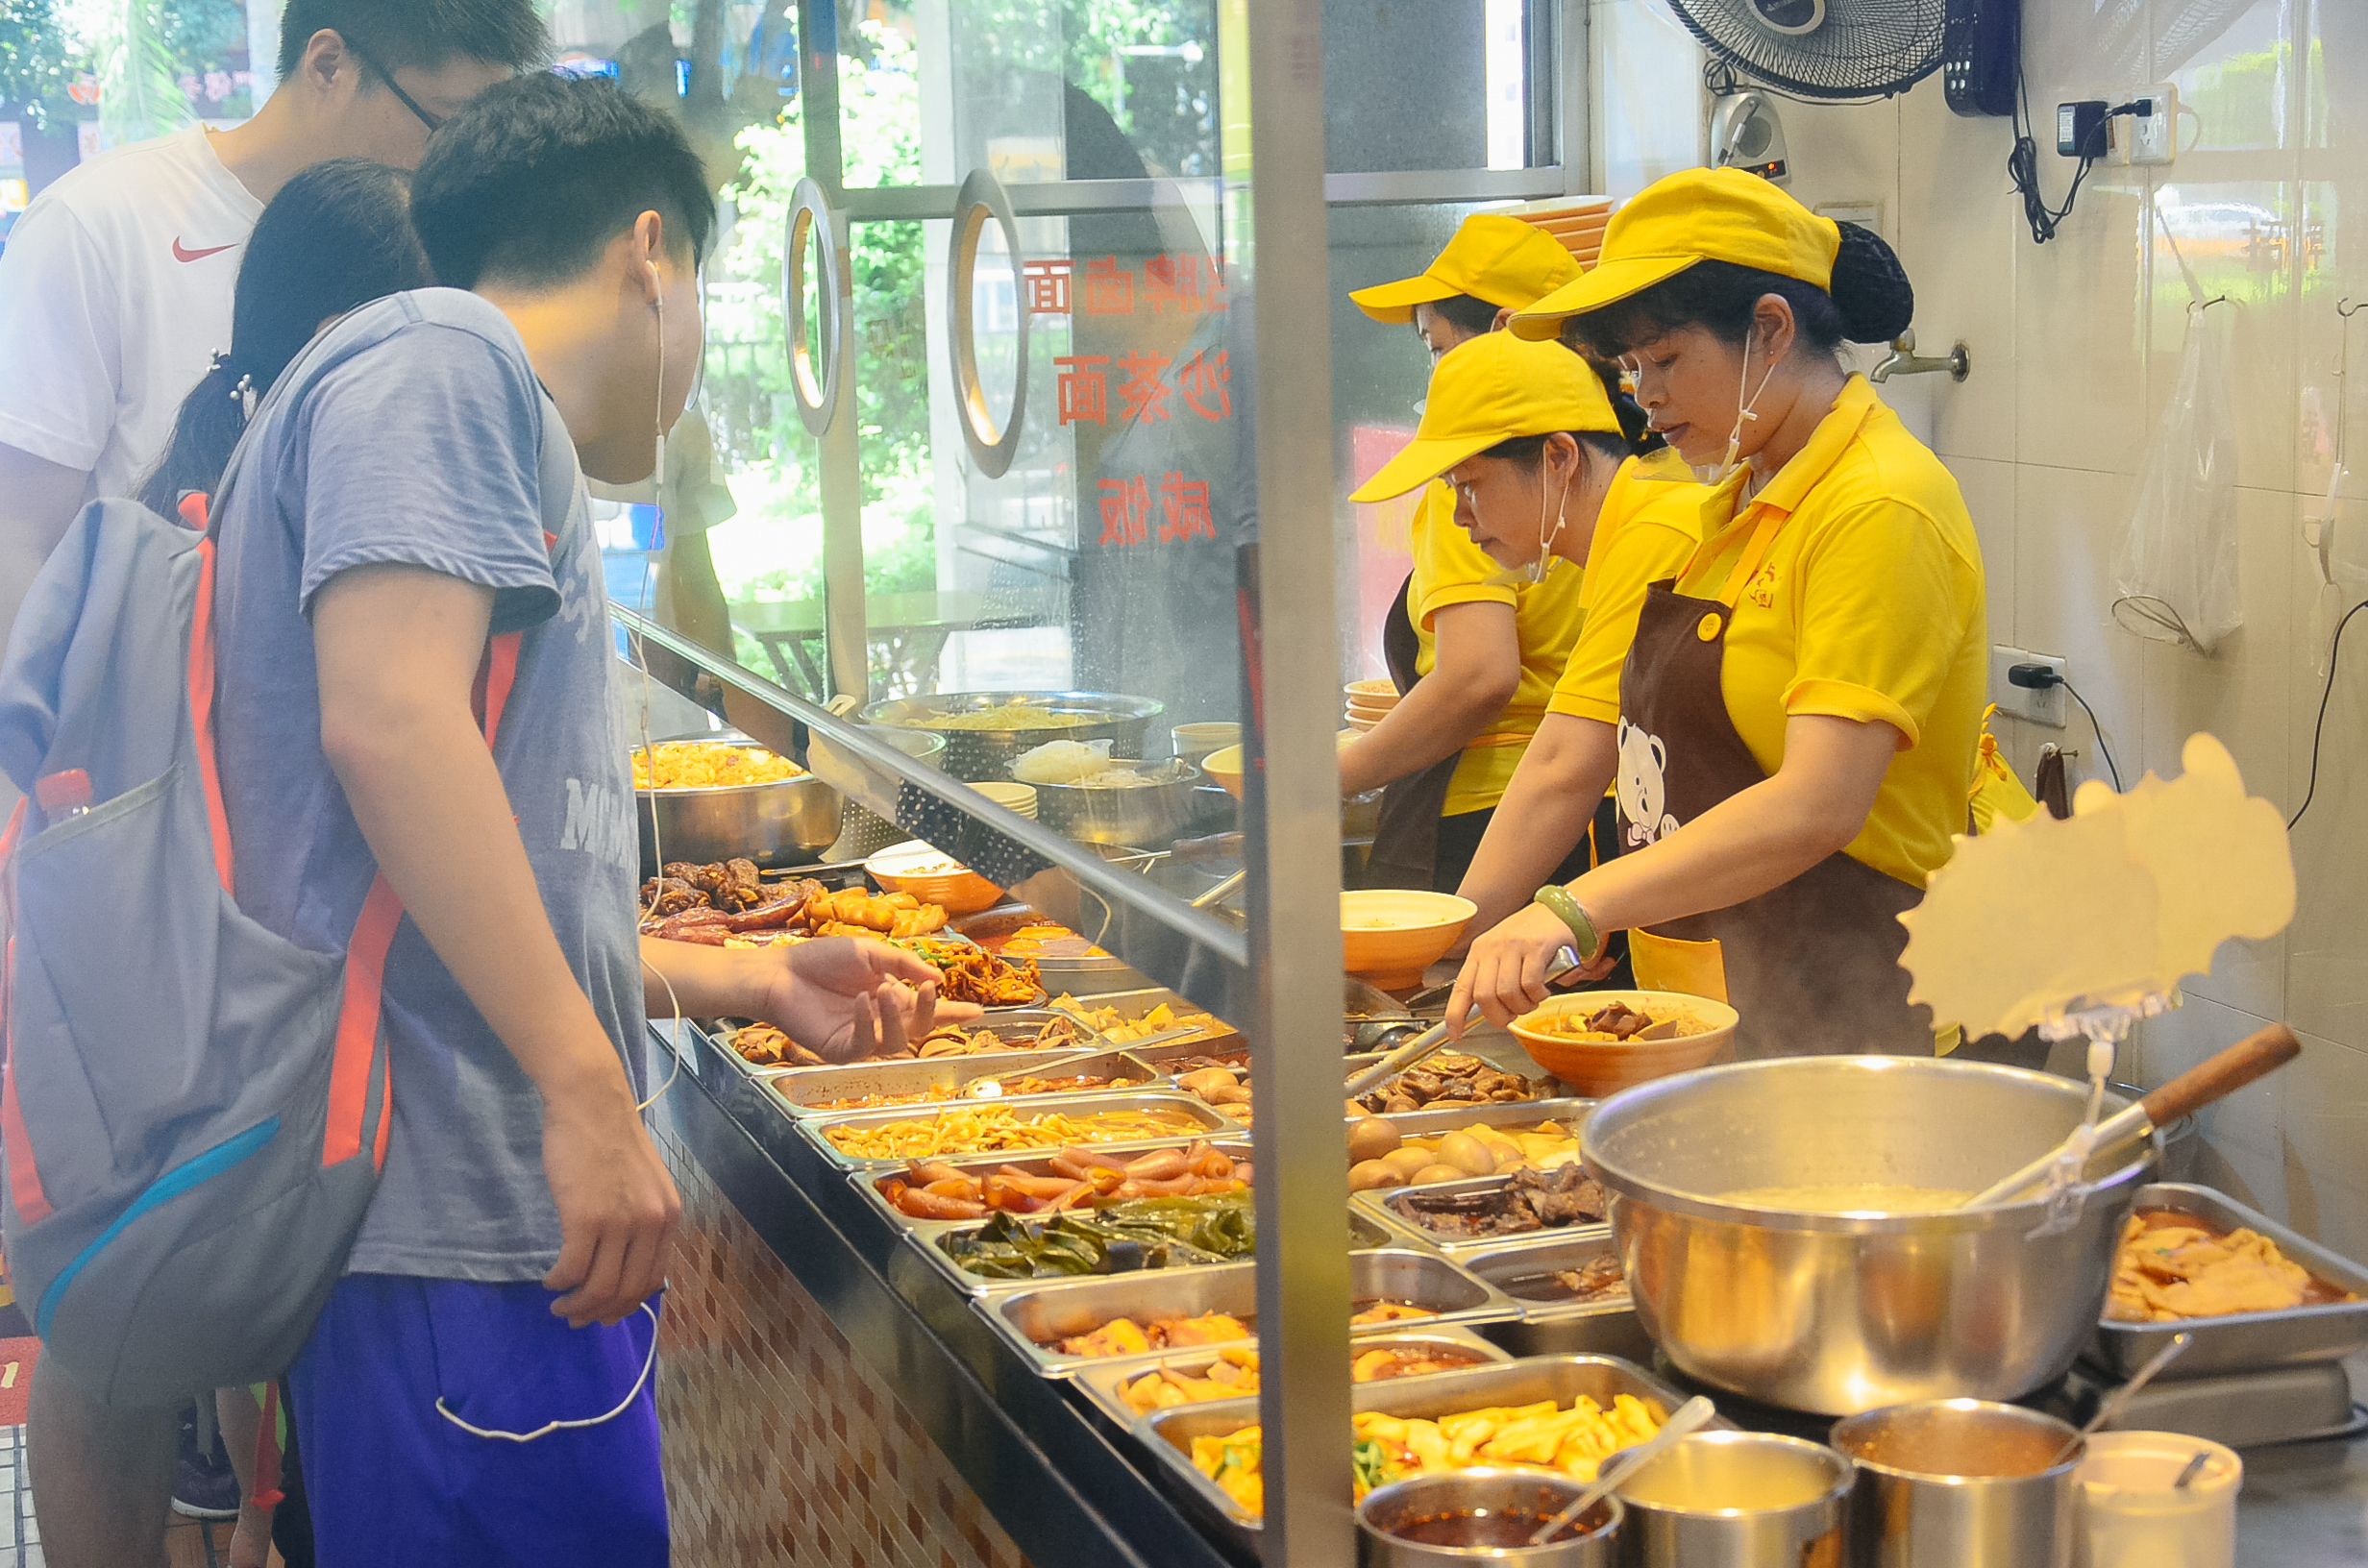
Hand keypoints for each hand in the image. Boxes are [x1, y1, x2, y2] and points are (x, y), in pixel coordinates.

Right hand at [541, 1073, 680, 1327]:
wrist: (591, 1104)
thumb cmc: (610, 1140)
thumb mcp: (643, 1184)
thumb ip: (641, 1220)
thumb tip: (623, 1263)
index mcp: (668, 1216)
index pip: (651, 1279)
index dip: (626, 1303)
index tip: (606, 1313)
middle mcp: (651, 1223)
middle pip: (627, 1289)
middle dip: (600, 1312)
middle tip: (577, 1318)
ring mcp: (620, 1221)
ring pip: (600, 1286)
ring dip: (578, 1304)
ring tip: (561, 1305)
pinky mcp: (586, 1217)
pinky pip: (572, 1268)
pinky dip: (560, 1282)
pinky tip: (551, 1281)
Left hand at [754, 936, 984, 1062]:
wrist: (781, 972)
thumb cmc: (821, 960)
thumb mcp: (870, 952)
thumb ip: (905, 965)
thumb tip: (939, 979)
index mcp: (890, 998)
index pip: (927, 1010)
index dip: (952, 1012)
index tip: (977, 1012)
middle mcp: (880, 1021)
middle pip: (918, 1029)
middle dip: (930, 1012)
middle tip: (927, 990)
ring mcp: (861, 1038)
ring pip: (896, 1042)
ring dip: (896, 1016)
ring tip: (883, 990)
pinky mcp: (840, 1050)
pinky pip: (865, 1046)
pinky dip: (868, 1023)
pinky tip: (861, 1001)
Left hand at [1447, 903, 1583, 1036]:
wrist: (1560, 910)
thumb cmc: (1531, 935)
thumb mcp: (1503, 952)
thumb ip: (1492, 977)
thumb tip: (1488, 1011)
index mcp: (1479, 952)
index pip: (1461, 988)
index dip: (1455, 1014)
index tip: (1454, 1034)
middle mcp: (1492, 948)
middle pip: (1485, 997)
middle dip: (1500, 1016)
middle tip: (1514, 1014)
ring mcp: (1513, 946)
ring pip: (1507, 993)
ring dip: (1522, 1006)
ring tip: (1531, 1001)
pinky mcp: (1536, 946)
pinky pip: (1530, 983)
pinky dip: (1537, 995)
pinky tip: (1543, 991)